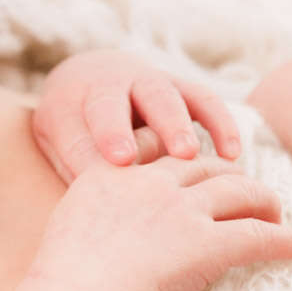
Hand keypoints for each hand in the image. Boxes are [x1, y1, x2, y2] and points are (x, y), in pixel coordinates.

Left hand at [31, 50, 241, 184]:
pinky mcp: (179, 87)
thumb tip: (94, 212)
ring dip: (174, 125)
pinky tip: (231, 153)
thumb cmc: (76, 131)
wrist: (92, 78)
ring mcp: (145, 84)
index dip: (86, 151)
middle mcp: (106, 88)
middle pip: (111, 105)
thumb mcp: (60, 146)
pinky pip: (202, 99)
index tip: (107, 169)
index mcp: (67, 106)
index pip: (73, 133)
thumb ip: (76, 172)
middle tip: (129, 159)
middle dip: (119, 130)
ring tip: (188, 155)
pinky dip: (218, 122)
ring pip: (160, 97)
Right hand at [32, 153, 291, 290]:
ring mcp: (183, 212)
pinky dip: (282, 240)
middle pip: (205, 166)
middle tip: (245, 192)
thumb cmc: (63, 283)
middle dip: (231, 175)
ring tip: (276, 213)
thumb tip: (100, 238)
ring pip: (239, 191)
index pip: (156, 149)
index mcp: (112, 175)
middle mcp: (151, 184)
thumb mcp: (67, 233)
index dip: (181, 158)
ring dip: (263, 200)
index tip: (194, 167)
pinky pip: (257, 236)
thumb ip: (90, 221)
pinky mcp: (209, 243)